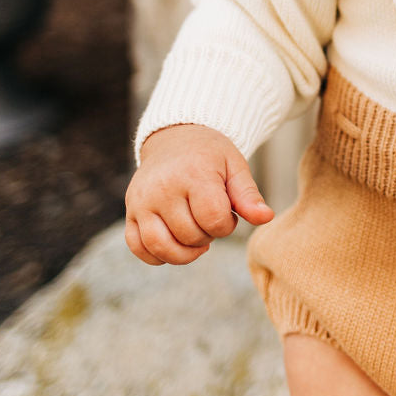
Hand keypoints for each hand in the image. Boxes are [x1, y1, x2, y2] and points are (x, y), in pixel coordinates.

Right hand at [124, 123, 273, 266]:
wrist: (174, 138)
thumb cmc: (209, 155)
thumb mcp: (235, 166)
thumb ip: (248, 195)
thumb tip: (265, 218)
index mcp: (193, 174)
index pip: (213, 219)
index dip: (226, 225)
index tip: (227, 213)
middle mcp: (162, 188)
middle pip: (190, 235)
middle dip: (208, 235)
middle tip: (210, 218)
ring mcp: (142, 200)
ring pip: (161, 247)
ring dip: (184, 253)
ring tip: (196, 239)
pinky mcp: (130, 210)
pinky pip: (137, 246)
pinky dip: (156, 256)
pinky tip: (173, 246)